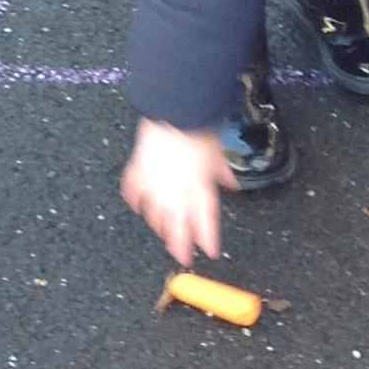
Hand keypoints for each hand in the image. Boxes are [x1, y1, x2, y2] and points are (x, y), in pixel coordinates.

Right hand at [119, 118, 235, 265]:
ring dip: (160, 225)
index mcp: (198, 186)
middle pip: (178, 222)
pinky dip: (136, 200)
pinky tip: (137, 208)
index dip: (207, 237)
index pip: (204, 218)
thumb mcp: (219, 154)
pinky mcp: (139, 168)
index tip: (210, 251)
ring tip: (164, 235)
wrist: (172, 111)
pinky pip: (134, 189)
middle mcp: (176, 188)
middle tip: (183, 257)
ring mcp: (155, 180)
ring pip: (155, 211)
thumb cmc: (197, 129)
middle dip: (181, 243)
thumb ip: (224, 174)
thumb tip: (233, 186)